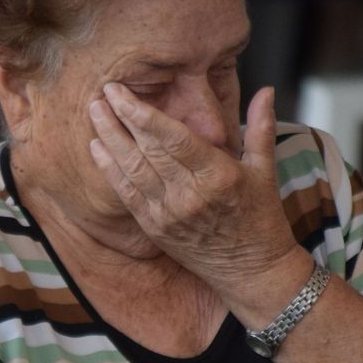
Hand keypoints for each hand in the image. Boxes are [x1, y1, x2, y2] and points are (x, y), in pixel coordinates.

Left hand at [88, 83, 297, 287]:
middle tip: (103, 90)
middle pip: (147, 150)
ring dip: (109, 139)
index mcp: (219, 176)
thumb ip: (261, 127)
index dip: (144, 114)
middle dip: (120, 119)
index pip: (174, 138)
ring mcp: (169, 214)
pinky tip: (96, 147)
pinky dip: (110, 169)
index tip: (123, 93)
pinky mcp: (155, 228)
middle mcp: (190, 195)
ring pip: (132, 170)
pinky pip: (127, 194)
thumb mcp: (266, 171)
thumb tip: (267, 89)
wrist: (250, 272)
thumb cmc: (261, 219)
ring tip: (94, 111)